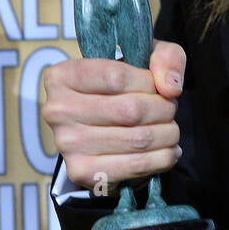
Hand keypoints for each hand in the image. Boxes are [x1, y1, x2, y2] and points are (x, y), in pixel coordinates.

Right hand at [41, 39, 184, 192]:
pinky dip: (164, 158)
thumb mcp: (145, 58)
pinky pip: (137, 166)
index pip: (117, 77)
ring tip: (170, 129)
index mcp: (63, 76)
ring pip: (139, 139)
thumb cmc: (123, 87)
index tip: (156, 87)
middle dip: (164, 109)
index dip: (149, 83)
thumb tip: (170, 88)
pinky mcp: (82, 172)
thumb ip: (165, 57)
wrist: (102, 129)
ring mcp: (67, 144)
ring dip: (168, 134)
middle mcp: (58, 110)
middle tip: (169, 110)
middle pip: (131, 110)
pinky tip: (168, 150)